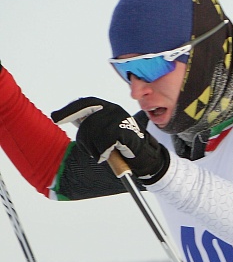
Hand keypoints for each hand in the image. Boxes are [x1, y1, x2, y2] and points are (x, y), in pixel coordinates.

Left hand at [51, 97, 167, 184]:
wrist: (146, 157)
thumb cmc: (123, 146)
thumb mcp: (105, 132)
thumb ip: (91, 123)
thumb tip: (67, 117)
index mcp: (108, 107)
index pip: (85, 104)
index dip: (69, 111)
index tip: (56, 118)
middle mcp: (113, 110)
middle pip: (87, 121)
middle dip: (85, 139)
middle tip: (90, 152)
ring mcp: (120, 119)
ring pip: (94, 133)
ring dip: (95, 149)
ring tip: (102, 155)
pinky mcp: (125, 130)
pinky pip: (105, 141)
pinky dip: (104, 152)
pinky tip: (109, 155)